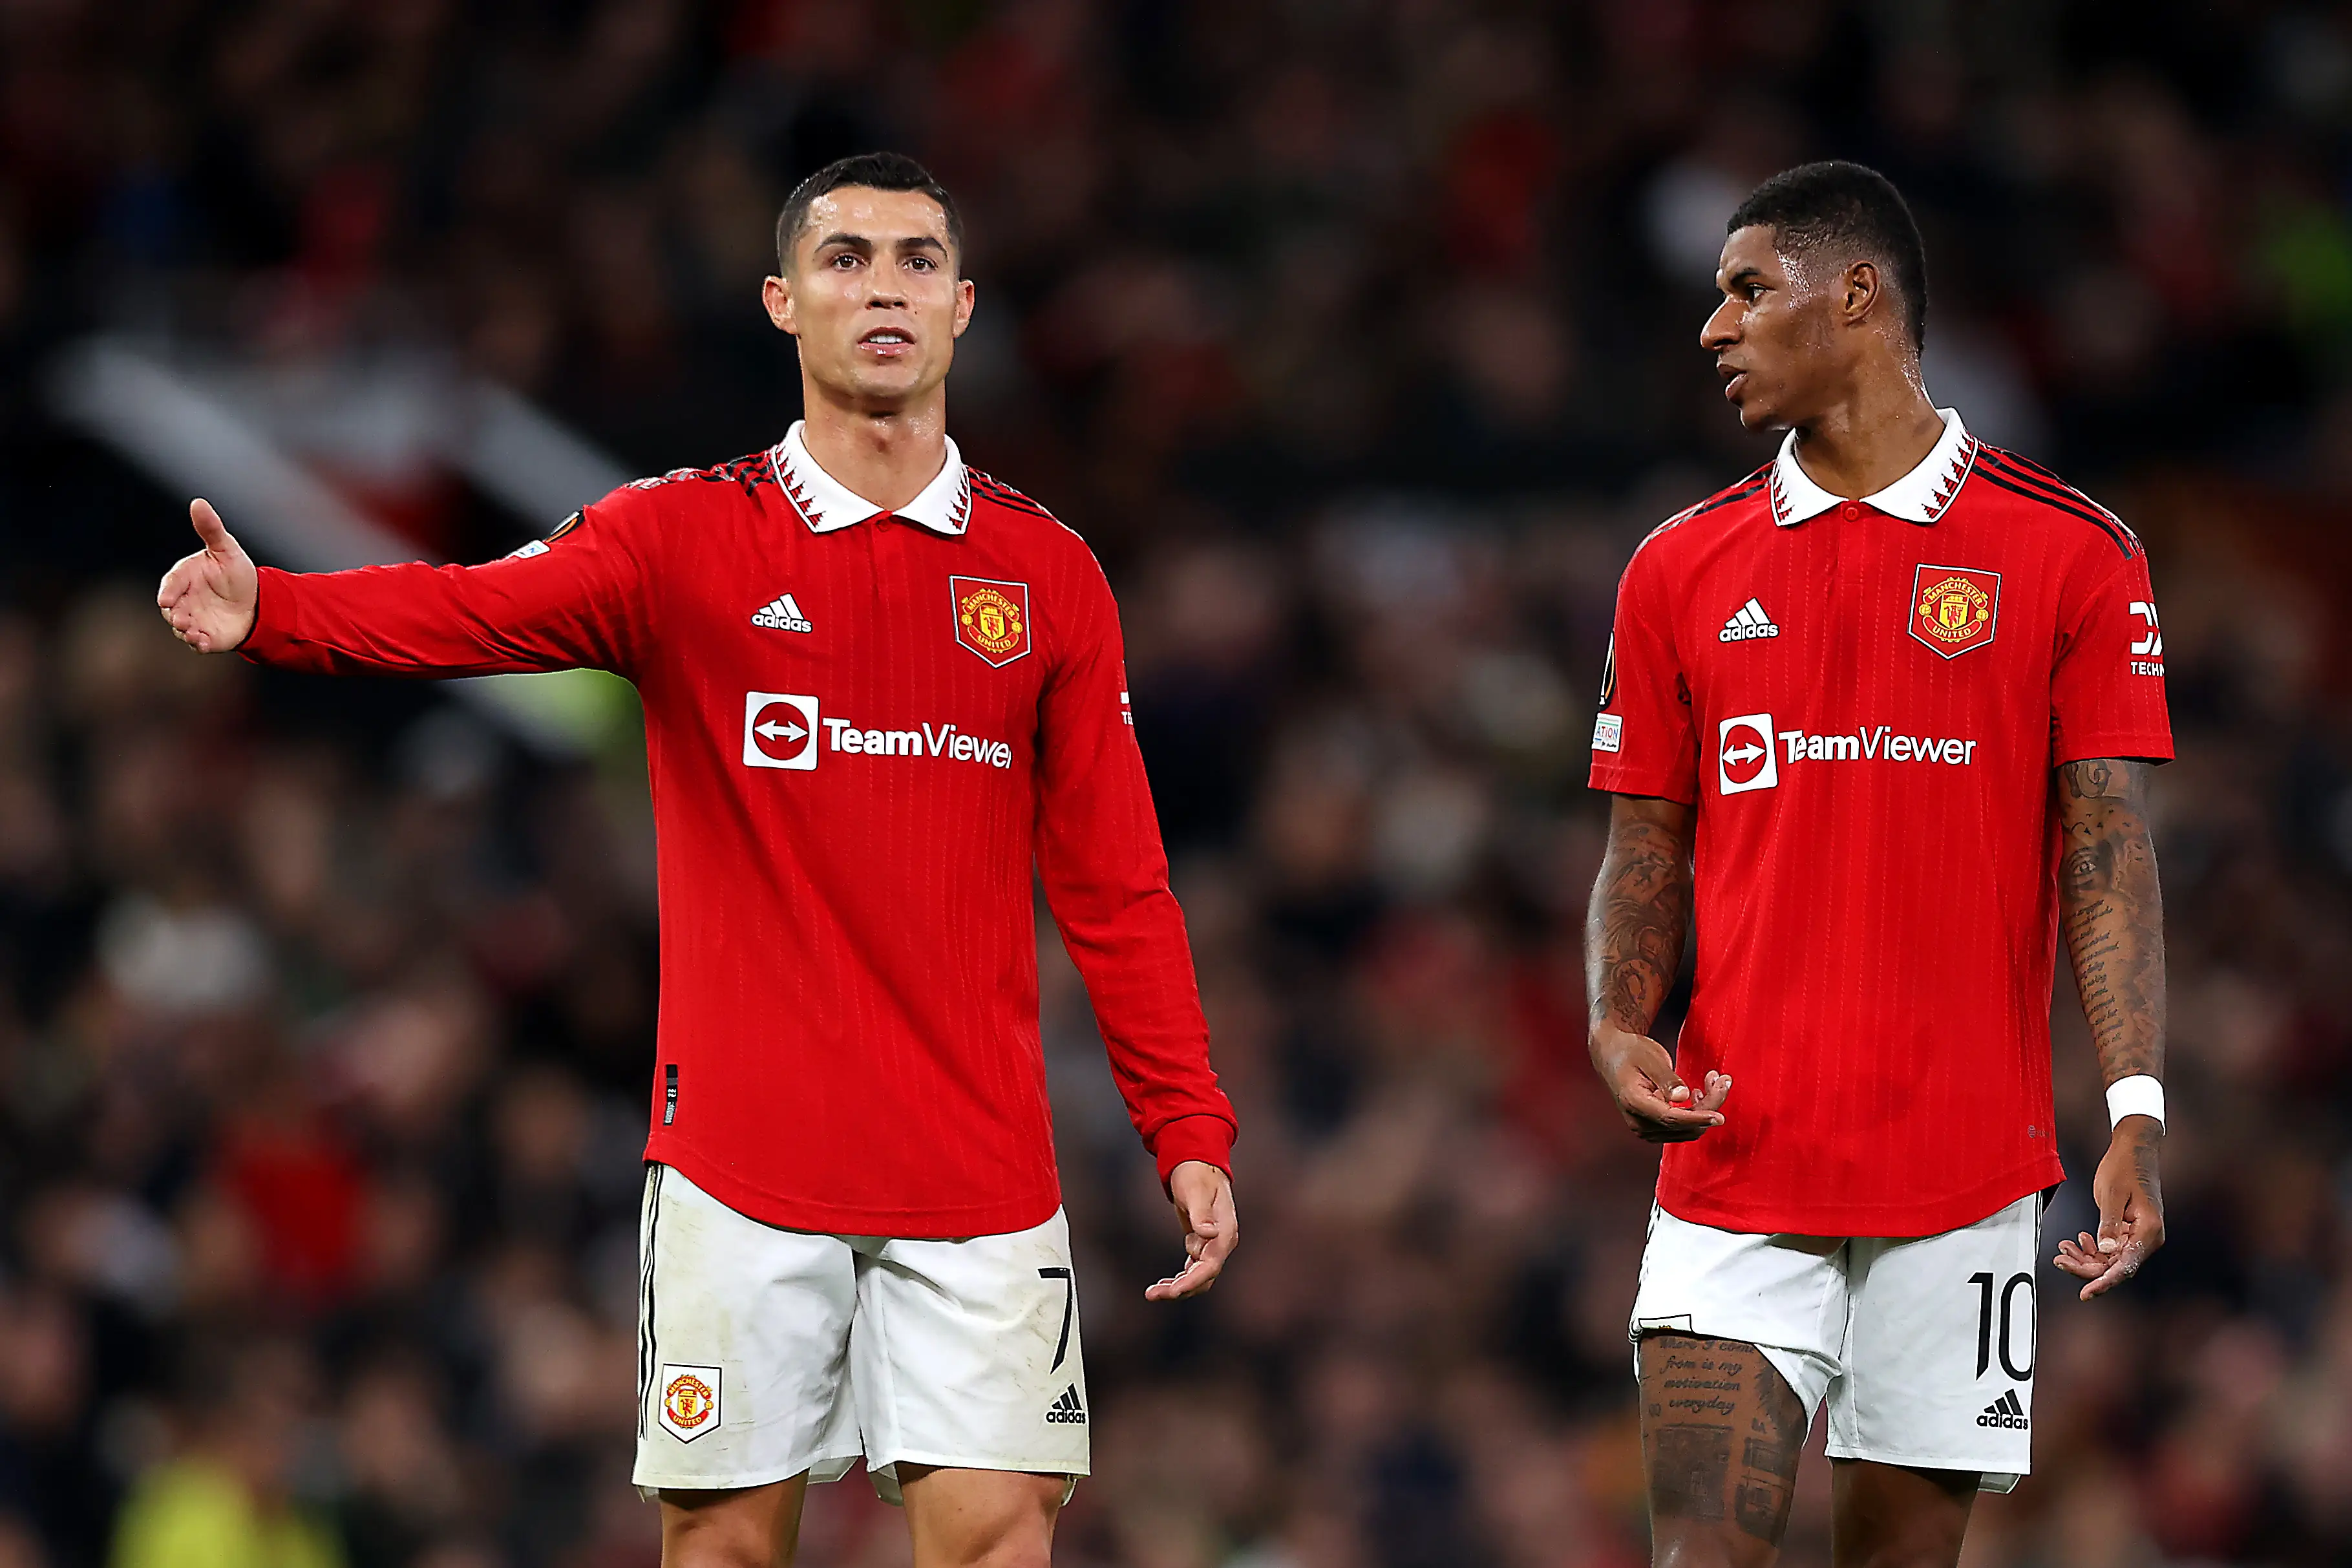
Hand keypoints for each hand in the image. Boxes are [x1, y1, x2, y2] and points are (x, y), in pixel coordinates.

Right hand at [157, 498, 257, 652]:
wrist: (258, 601)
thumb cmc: (237, 573)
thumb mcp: (226, 549)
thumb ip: (210, 529)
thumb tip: (198, 502)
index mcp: (185, 578)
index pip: (171, 584)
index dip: (169, 592)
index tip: (167, 599)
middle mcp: (184, 600)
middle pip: (172, 609)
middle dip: (175, 615)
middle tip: (181, 619)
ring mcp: (193, 619)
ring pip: (181, 628)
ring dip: (184, 631)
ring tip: (193, 633)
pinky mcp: (205, 636)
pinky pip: (196, 643)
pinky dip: (197, 644)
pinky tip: (203, 643)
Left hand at [1144, 1160, 1235, 1301]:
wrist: (1197, 1164)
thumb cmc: (1197, 1175)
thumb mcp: (1196, 1191)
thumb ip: (1202, 1213)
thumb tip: (1208, 1233)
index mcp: (1225, 1232)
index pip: (1211, 1265)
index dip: (1193, 1281)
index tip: (1173, 1291)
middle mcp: (1221, 1242)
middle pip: (1204, 1277)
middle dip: (1180, 1289)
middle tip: (1152, 1294)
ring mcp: (1212, 1245)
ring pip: (1198, 1277)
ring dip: (1177, 1288)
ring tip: (1152, 1293)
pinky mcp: (1201, 1245)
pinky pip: (1192, 1269)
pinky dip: (1179, 1279)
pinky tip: (1162, 1285)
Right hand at [1591, 1022, 1728, 1142]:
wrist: (1613, 1054)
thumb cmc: (1630, 1052)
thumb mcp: (1650, 1058)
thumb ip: (1667, 1079)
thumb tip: (1683, 1097)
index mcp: (1634, 1102)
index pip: (1672, 1119)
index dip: (1698, 1118)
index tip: (1720, 1116)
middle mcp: (1639, 1121)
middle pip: (1684, 1125)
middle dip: (1710, 1106)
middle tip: (1723, 1079)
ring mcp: (1646, 1128)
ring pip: (1687, 1129)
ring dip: (1706, 1109)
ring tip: (1713, 1081)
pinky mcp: (1653, 1127)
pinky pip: (1682, 1127)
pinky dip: (1697, 1114)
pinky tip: (1699, 1094)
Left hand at [2055, 1117, 2163, 1299]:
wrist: (2133, 1149)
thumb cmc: (2124, 1167)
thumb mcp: (2111, 1194)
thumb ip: (2108, 1223)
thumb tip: (2104, 1249)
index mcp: (2148, 1231)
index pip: (2125, 1266)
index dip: (2103, 1282)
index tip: (2085, 1294)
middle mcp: (2146, 1238)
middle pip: (2114, 1266)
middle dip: (2086, 1268)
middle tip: (2059, 1259)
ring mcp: (2137, 1236)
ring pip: (2110, 1259)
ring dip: (2086, 1257)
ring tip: (2063, 1248)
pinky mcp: (2127, 1231)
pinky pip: (2109, 1248)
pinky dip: (2091, 1248)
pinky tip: (2076, 1240)